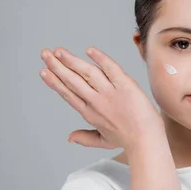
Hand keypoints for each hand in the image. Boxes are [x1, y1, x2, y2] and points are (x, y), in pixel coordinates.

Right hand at [39, 46, 162, 150]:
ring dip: (71, 60)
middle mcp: (96, 101)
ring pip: (87, 73)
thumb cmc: (129, 140)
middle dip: (56, 66)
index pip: (68, 93)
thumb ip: (85, 137)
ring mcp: (110, 93)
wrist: (146, 140)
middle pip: (72, 80)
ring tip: (59, 50)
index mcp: (89, 112)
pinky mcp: (125, 85)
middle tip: (45, 53)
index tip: (44, 71)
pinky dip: (100, 58)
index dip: (55, 81)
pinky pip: (111, 68)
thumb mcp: (104, 141)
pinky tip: (89, 50)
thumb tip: (70, 138)